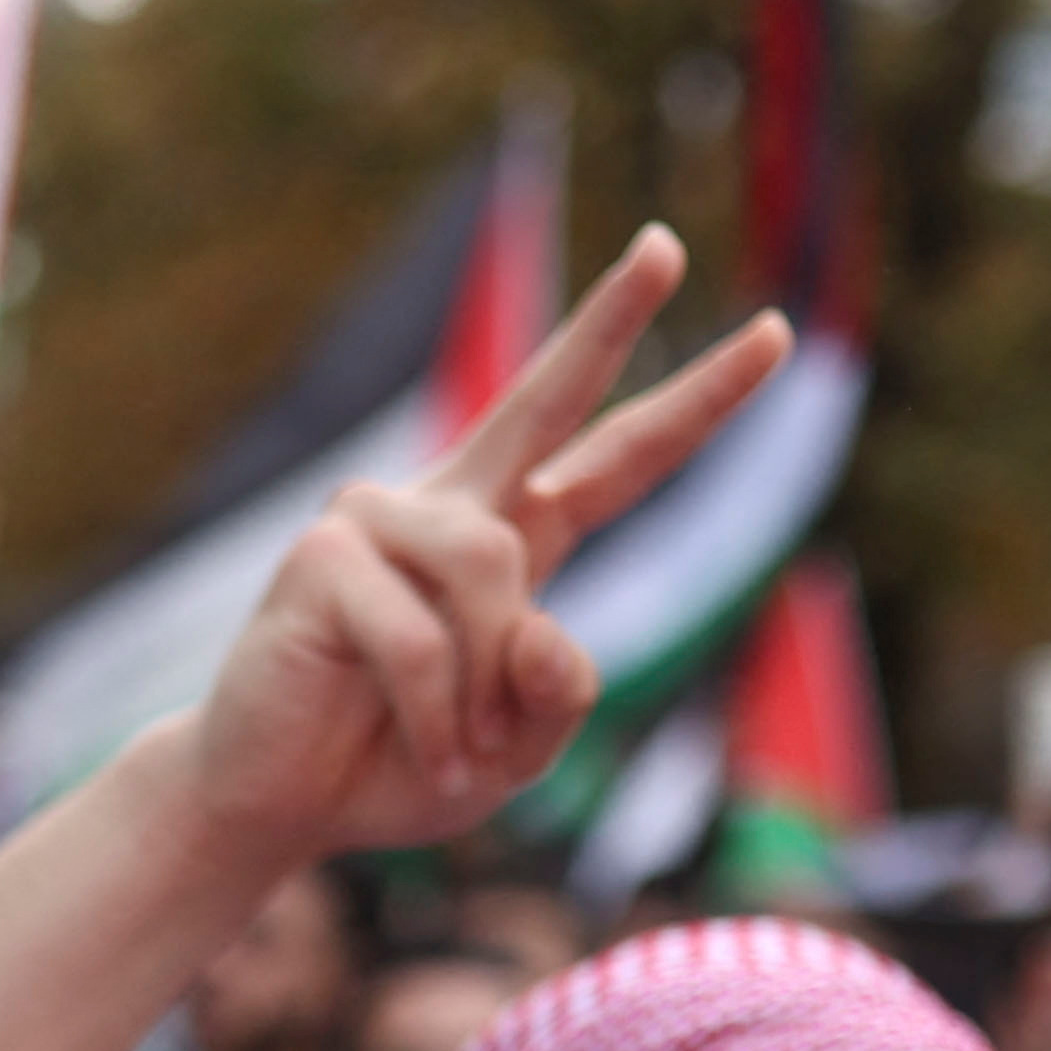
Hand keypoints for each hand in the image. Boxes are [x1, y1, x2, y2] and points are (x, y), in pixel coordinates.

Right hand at [181, 228, 789, 876]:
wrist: (275, 804)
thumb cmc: (394, 769)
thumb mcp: (518, 754)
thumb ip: (558, 695)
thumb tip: (538, 624)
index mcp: (511, 540)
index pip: (615, 461)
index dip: (694, 404)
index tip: (775, 334)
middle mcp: (450, 508)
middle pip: (544, 398)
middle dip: (610, 320)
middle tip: (665, 245)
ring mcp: (379, 520)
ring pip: (494, 569)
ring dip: (486, 688)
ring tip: (461, 756)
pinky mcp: (323, 556)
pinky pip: (422, 637)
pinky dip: (436, 715)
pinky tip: (428, 755)